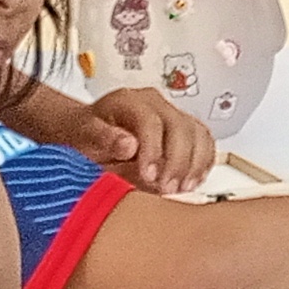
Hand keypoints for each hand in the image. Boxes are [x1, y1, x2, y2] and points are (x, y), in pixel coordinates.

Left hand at [84, 87, 218, 195]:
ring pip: (198, 133)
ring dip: (194, 164)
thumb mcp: (84, 136)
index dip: (154, 151)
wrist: (91, 132)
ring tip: (181, 187)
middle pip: (181, 127)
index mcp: (129, 101)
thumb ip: (103, 138)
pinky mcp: (183, 128)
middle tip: (167, 187)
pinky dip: (203, 162)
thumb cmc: (87, 134)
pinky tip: (193, 179)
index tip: (149, 176)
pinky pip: (204, 141)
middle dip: (177, 162)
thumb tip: (128, 145)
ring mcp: (171, 114)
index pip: (151, 122)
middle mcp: (154, 104)